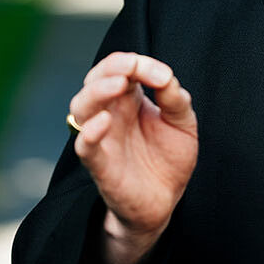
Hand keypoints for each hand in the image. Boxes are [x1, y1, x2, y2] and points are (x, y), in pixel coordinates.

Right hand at [70, 52, 198, 263]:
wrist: (166, 200)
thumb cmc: (169, 158)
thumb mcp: (182, 122)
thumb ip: (175, 98)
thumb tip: (165, 77)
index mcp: (129, 98)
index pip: (121, 67)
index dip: (138, 63)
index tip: (163, 77)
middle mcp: (110, 113)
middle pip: (94, 79)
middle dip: (112, 67)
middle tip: (132, 68)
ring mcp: (102, 137)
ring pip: (81, 107)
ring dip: (97, 91)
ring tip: (119, 85)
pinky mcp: (99, 164)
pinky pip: (84, 145)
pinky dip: (89, 131)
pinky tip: (104, 122)